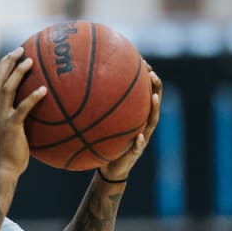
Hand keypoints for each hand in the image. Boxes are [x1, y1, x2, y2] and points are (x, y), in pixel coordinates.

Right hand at [0, 47, 46, 178]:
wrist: (0, 170)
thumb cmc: (8, 154)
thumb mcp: (7, 131)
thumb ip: (14, 117)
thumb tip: (32, 109)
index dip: (3, 66)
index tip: (13, 55)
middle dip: (8, 62)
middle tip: (21, 49)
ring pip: (7, 88)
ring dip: (18, 72)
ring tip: (30, 61)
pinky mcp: (10, 126)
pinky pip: (22, 107)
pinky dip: (32, 97)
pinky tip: (44, 89)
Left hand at [99, 68, 161, 187]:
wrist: (109, 169)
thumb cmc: (103, 143)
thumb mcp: (99, 124)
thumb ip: (95, 109)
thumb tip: (75, 87)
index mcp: (136, 116)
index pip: (145, 92)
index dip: (146, 77)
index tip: (143, 61)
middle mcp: (142, 125)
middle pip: (154, 103)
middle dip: (156, 87)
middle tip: (152, 74)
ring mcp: (142, 138)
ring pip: (152, 122)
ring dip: (154, 108)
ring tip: (154, 97)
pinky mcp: (135, 153)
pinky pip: (139, 146)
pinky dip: (140, 141)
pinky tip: (139, 136)